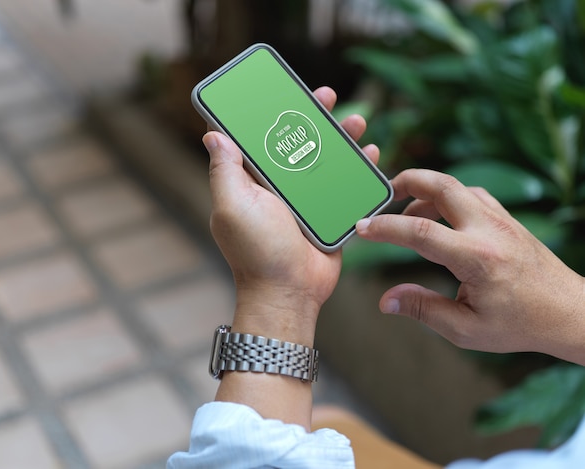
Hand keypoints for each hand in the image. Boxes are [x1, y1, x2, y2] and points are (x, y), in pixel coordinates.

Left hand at [204, 86, 379, 344]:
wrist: (289, 292)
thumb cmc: (256, 251)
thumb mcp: (232, 206)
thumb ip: (225, 170)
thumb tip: (213, 135)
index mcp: (252, 181)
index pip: (258, 138)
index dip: (269, 112)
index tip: (283, 91)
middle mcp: (277, 187)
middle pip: (297, 142)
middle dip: (313, 116)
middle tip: (327, 96)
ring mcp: (304, 201)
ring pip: (325, 159)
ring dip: (341, 137)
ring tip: (357, 122)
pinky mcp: (327, 214)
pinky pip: (345, 185)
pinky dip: (358, 168)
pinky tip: (371, 153)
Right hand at [356, 169, 584, 364]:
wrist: (568, 312)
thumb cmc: (519, 324)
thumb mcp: (466, 329)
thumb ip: (423, 310)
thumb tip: (385, 300)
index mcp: (476, 258)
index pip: (420, 231)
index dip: (385, 228)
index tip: (362, 228)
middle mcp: (488, 229)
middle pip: (441, 185)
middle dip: (406, 181)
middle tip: (384, 192)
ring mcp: (500, 219)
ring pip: (455, 186)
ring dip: (425, 191)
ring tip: (405, 212)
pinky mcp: (506, 218)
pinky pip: (470, 194)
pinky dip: (446, 197)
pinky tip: (438, 216)